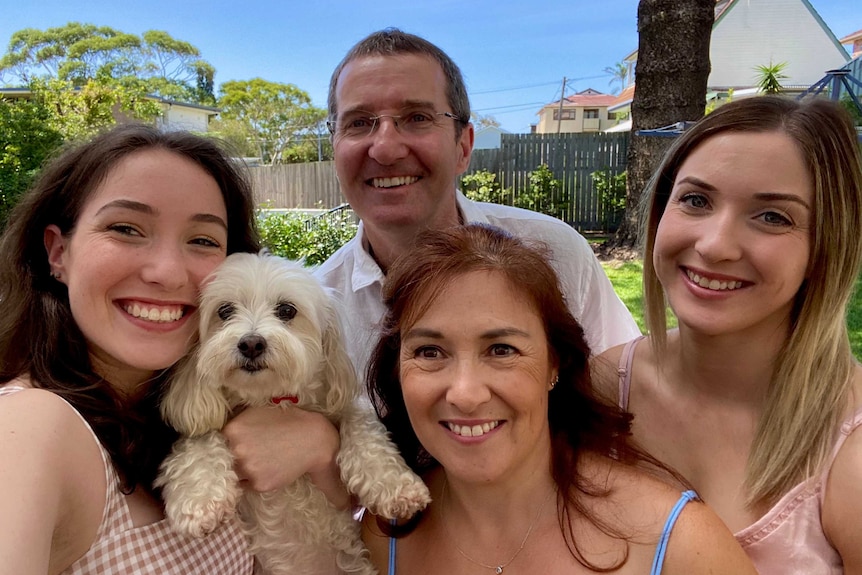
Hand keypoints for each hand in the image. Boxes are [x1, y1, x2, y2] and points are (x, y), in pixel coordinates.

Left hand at [221, 405, 349, 507]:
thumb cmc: (287, 421)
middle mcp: (236, 451)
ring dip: (242, 470)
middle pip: (222, 460)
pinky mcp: (260, 485)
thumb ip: (236, 421)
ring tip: (260, 460)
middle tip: (248, 452)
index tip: (227, 447)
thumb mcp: (257, 412)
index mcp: (232, 430)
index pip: (214, 443)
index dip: (221, 445)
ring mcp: (248, 470)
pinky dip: (255, 478)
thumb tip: (219, 432)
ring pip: (234, 474)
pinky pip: (248, 485)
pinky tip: (269, 468)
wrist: (313, 439)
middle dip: (233, 457)